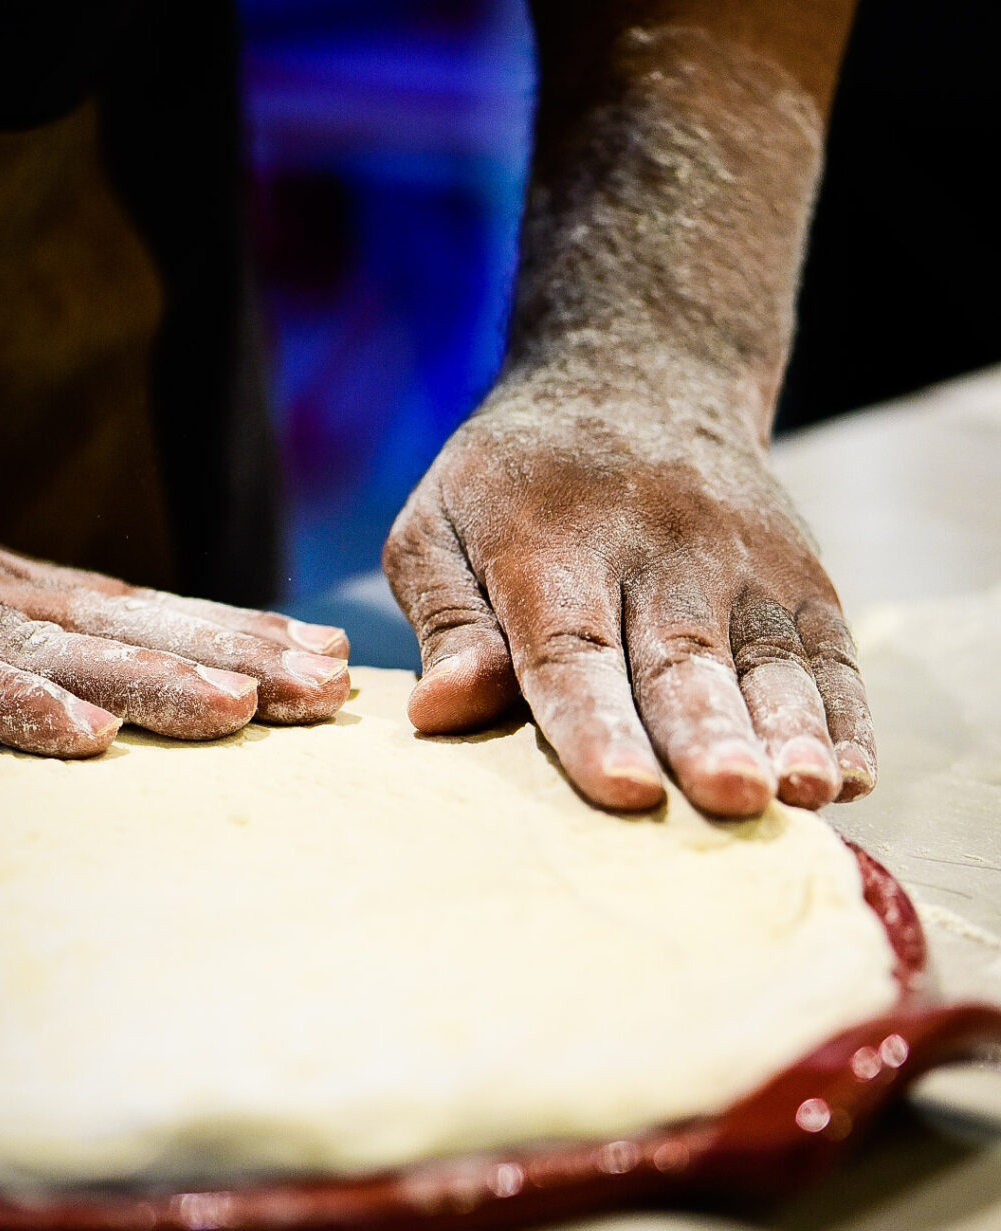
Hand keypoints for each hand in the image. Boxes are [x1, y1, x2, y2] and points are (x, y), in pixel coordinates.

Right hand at [0, 539, 349, 756]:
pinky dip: (29, 702)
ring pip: (69, 647)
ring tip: (239, 706)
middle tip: (325, 687)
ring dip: (158, 675)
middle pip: (135, 626)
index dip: (240, 632)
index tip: (330, 654)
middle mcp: (9, 600)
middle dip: (237, 655)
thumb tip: (139, 697)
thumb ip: (56, 642)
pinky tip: (95, 732)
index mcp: (34, 597)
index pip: (150, 614)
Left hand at [383, 404, 875, 817]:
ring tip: (807, 792)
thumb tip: (439, 712)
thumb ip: (447, 623)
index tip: (623, 790)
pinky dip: (845, 713)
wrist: (641, 373)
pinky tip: (850, 775)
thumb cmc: (515, 482)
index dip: (596, 725)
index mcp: (551, 549)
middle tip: (733, 797)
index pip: (571, 650)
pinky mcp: (801, 576)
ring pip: (769, 659)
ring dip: (791, 730)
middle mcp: (658, 553)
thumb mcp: (439, 526)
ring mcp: (743, 562)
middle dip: (709, 735)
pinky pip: (830, 650)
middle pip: (682, 660)